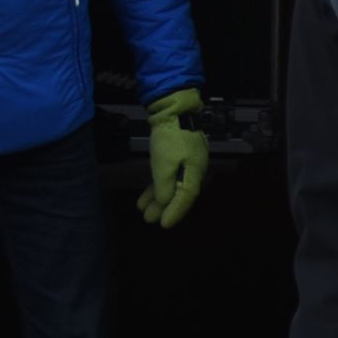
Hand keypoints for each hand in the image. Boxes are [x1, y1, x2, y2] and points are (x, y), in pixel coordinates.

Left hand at [139, 89, 208, 227]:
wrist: (175, 111)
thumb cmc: (171, 138)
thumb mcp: (164, 163)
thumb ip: (164, 184)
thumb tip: (164, 201)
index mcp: (194, 173)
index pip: (186, 198)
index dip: (175, 212)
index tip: (164, 225)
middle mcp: (192, 171)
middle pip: (179, 194)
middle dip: (164, 208)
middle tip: (150, 220)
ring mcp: (185, 164)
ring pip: (171, 186)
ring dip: (158, 199)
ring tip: (144, 211)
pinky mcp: (176, 157)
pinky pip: (167, 177)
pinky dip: (157, 186)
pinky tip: (146, 195)